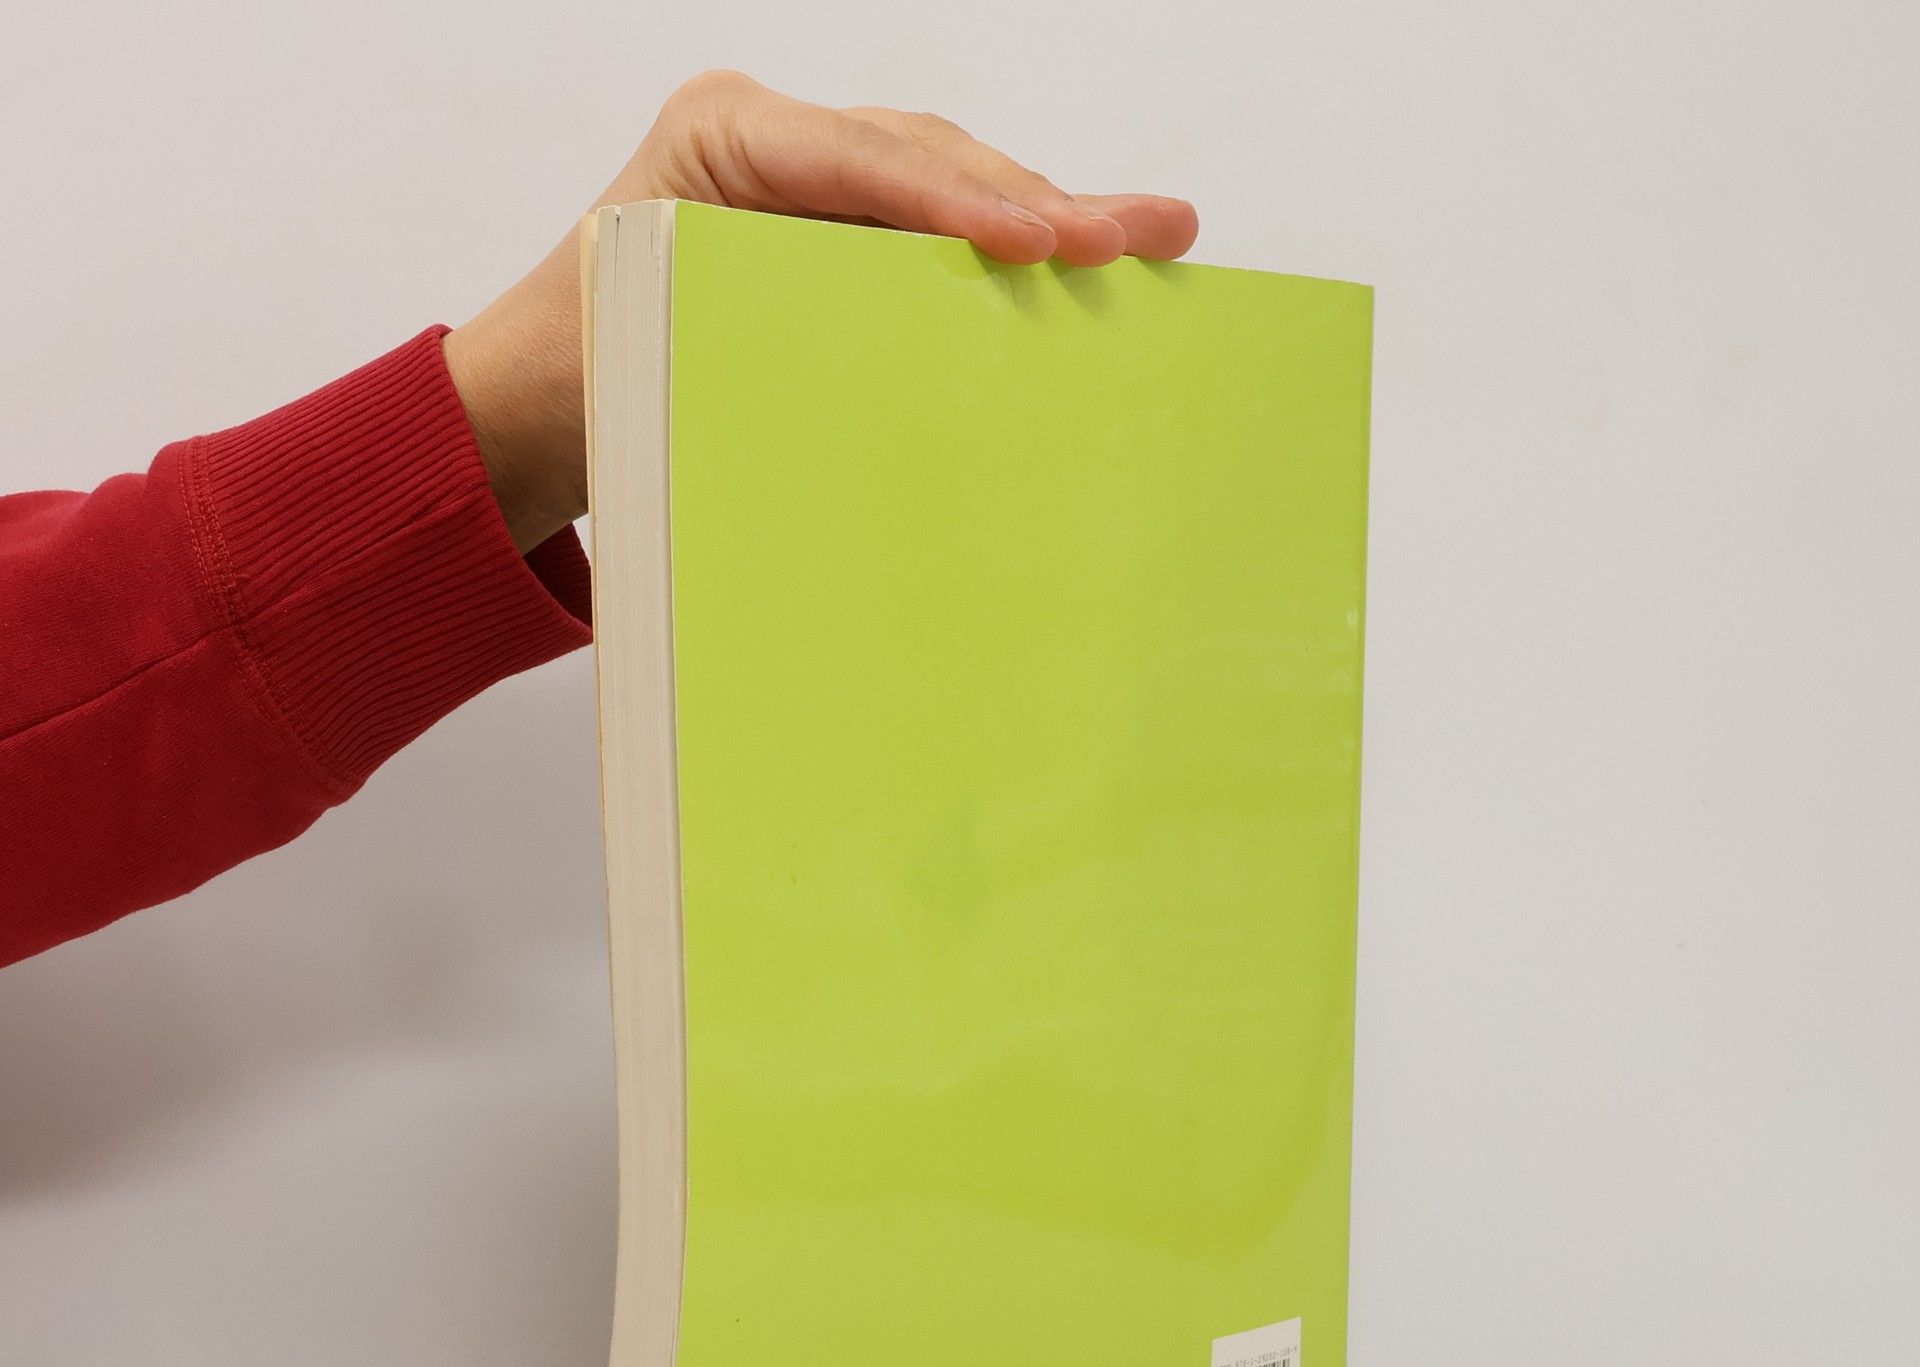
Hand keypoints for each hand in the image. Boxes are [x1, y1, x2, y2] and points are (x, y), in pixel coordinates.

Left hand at [443, 71, 1199, 550]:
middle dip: (1038, 204)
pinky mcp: (841, 232)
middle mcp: (777, 144)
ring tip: (1152, 240)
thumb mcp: (669, 357)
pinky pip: (936, 232)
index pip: (864, 159)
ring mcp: (815, 183)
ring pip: (950, 185)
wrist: (537, 403)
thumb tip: (905, 395)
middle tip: (1136, 236)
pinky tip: (1092, 263)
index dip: (959, 200)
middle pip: (930, 158)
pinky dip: (1010, 255)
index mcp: (720, 142)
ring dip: (1049, 222)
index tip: (1040, 242)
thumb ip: (780, 349)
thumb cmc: (585, 378)